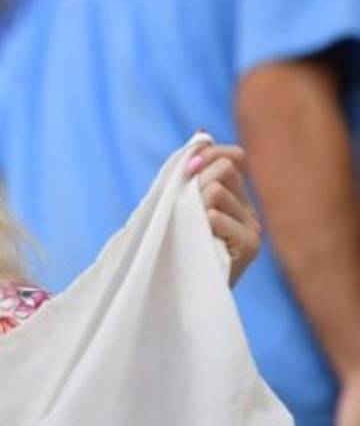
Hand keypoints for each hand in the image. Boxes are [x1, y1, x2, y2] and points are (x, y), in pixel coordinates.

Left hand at [184, 143, 260, 285]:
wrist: (176, 293)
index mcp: (236, 198)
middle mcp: (249, 210)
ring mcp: (253, 227)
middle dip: (194, 182)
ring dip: (192, 205)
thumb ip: (190, 173)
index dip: (207, 155)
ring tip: (189, 230)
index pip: (232, 157)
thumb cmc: (172, 249)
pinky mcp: (249, 245)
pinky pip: (216, 216)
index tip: (185, 169)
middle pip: (224, 169)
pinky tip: (197, 242)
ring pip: (217, 190)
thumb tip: (201, 132)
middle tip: (182, 211)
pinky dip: (199, 224)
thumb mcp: (178, 206)